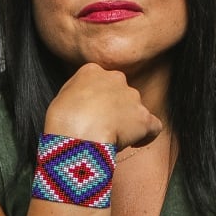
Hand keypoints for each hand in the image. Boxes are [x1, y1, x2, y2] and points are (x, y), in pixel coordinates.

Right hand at [44, 63, 163, 149]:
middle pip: (121, 93)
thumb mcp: (61, 97)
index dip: (100, 98)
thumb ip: (78, 93)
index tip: (95, 113)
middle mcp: (116, 78)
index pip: (102, 81)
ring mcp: (132, 97)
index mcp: (92, 71)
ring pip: (136, 109)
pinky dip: (148, 134)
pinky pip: (153, 125)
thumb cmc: (62, 121)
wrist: (76, 135)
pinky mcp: (143, 117)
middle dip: (116, 109)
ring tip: (114, 139)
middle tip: (104, 127)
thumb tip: (86, 102)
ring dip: (129, 122)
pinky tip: (137, 143)